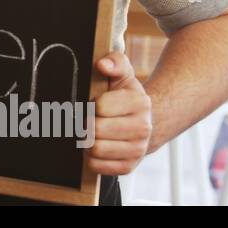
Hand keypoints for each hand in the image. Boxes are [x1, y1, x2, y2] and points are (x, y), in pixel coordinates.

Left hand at [87, 51, 151, 175]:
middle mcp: (143, 127)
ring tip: (92, 132)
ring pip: (94, 149)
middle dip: (85, 123)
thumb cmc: (124, 95)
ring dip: (86, 141)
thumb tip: (102, 64)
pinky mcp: (128, 166)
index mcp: (140, 102)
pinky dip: (90, 157)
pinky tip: (97, 145)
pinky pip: (96, 165)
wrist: (140, 121)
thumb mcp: (122, 72)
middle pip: (95, 130)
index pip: (100, 107)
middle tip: (88, 119)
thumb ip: (114, 62)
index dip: (90, 104)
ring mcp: (137, 149)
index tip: (94, 102)